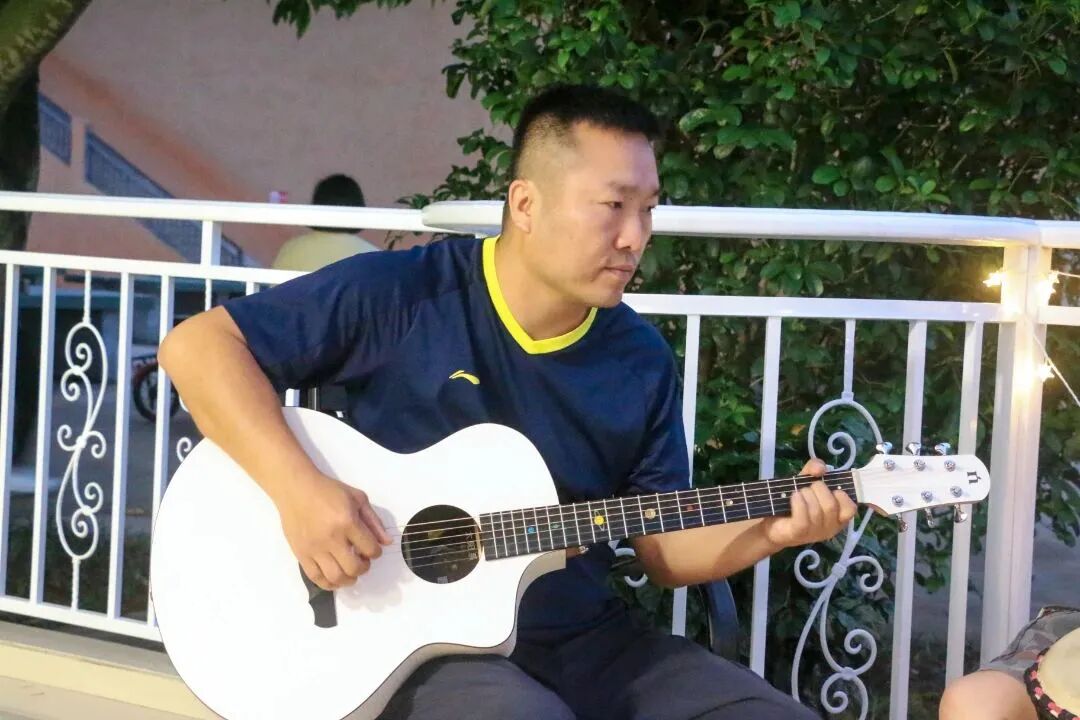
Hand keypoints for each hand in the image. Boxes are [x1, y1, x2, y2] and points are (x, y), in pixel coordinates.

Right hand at [275, 471, 391, 590]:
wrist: (296, 489)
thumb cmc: (328, 491)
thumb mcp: (357, 498)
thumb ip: (374, 521)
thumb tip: (386, 542)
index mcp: (348, 522)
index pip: (370, 549)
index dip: (376, 553)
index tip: (372, 550)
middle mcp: (332, 538)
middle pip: (354, 568)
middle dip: (364, 568)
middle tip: (362, 561)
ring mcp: (315, 548)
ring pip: (335, 577)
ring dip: (348, 580)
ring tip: (350, 573)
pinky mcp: (301, 553)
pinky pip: (315, 577)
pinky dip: (328, 584)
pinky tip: (335, 579)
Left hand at [760, 459, 857, 548]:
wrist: (772, 523)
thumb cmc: (795, 503)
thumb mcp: (806, 481)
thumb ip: (814, 469)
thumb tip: (820, 467)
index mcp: (838, 516)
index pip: (850, 508)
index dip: (841, 494)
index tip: (830, 487)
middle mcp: (830, 527)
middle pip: (831, 505)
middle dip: (818, 489)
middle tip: (807, 488)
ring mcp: (815, 533)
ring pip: (817, 511)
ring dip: (805, 495)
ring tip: (797, 493)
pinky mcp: (798, 534)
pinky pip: (803, 519)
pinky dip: (798, 503)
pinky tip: (794, 497)